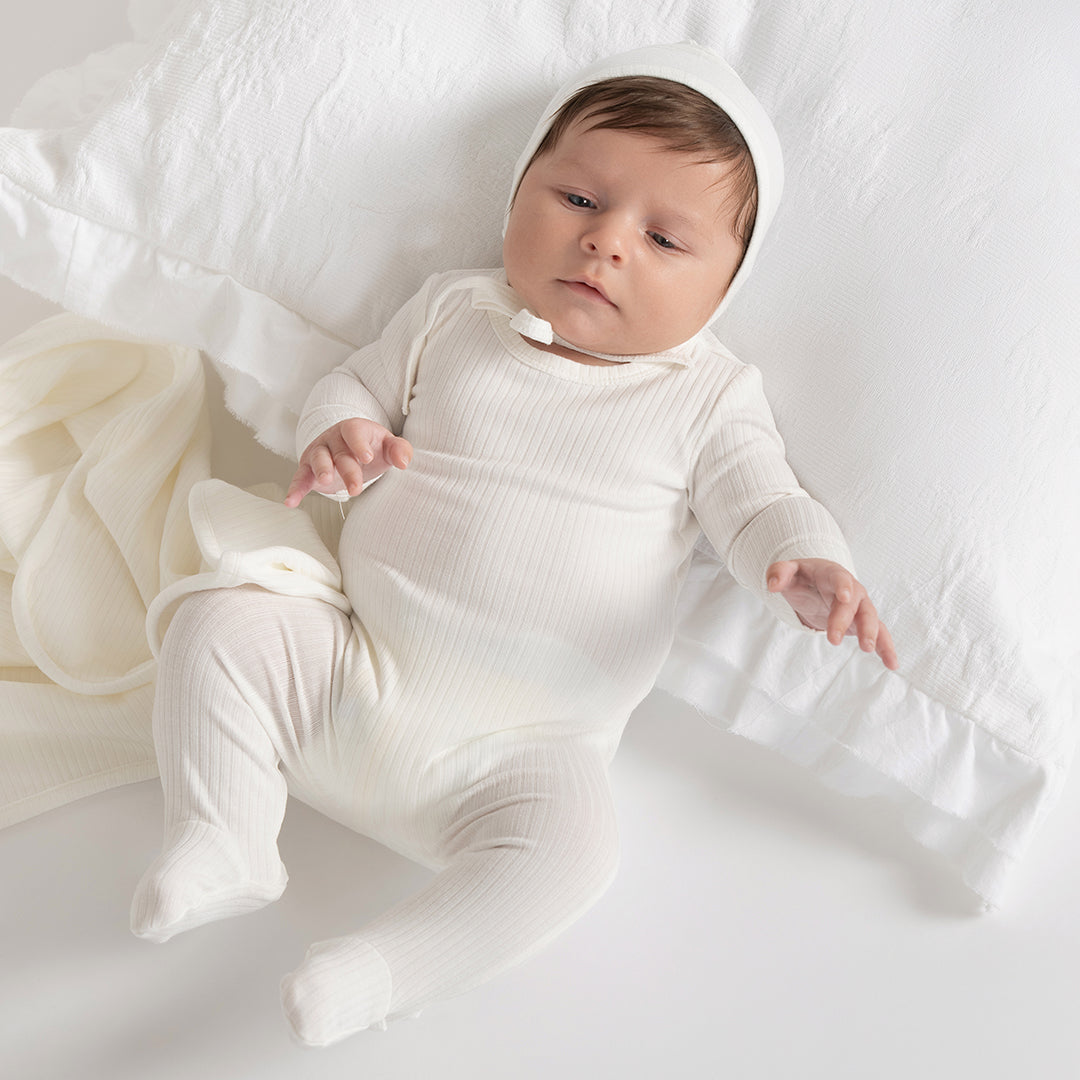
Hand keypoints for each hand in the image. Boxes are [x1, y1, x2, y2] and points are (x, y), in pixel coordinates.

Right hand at [284, 418, 412, 507]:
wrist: (353, 450)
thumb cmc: (373, 448)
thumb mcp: (388, 446)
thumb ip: (400, 450)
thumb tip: (403, 462)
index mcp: (353, 429)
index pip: (353, 431)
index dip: (358, 443)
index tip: (366, 458)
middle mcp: (333, 438)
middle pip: (339, 452)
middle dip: (347, 469)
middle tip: (357, 488)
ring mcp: (319, 452)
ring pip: (318, 459)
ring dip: (321, 470)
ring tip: (325, 482)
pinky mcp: (309, 469)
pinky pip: (301, 477)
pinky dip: (295, 489)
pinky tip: (291, 501)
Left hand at [766, 559, 897, 670]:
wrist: (817, 583)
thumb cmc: (802, 578)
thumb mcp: (788, 572)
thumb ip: (778, 573)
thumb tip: (771, 585)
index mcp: (833, 574)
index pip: (840, 578)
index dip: (843, 586)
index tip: (844, 598)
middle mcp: (852, 590)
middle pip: (854, 604)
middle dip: (845, 620)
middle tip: (833, 639)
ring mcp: (859, 607)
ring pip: (871, 618)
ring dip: (871, 633)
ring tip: (867, 649)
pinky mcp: (862, 623)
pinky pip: (879, 634)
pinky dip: (886, 647)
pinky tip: (892, 663)